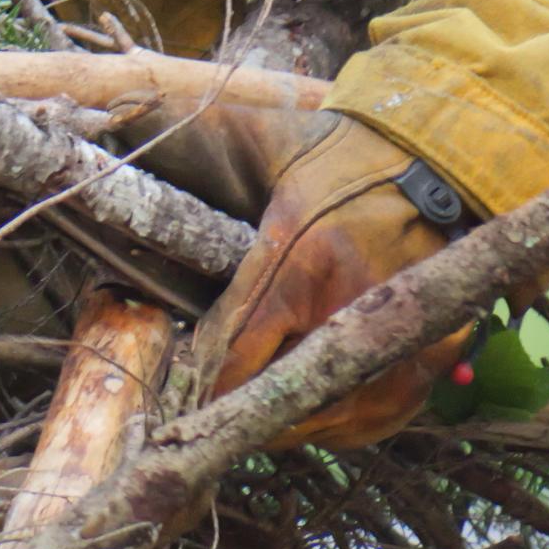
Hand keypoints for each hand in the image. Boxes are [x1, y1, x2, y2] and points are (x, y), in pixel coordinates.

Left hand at [186, 114, 472, 448]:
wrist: (437, 155)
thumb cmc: (332, 150)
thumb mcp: (256, 136)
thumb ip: (185, 135)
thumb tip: (107, 121)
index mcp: (302, 250)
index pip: (240, 338)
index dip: (205, 374)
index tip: (179, 390)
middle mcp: (352, 298)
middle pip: (283, 385)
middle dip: (241, 405)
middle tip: (207, 411)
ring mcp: (402, 331)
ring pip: (333, 414)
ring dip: (289, 420)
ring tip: (254, 413)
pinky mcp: (441, 351)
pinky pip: (382, 416)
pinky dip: (342, 426)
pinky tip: (310, 415)